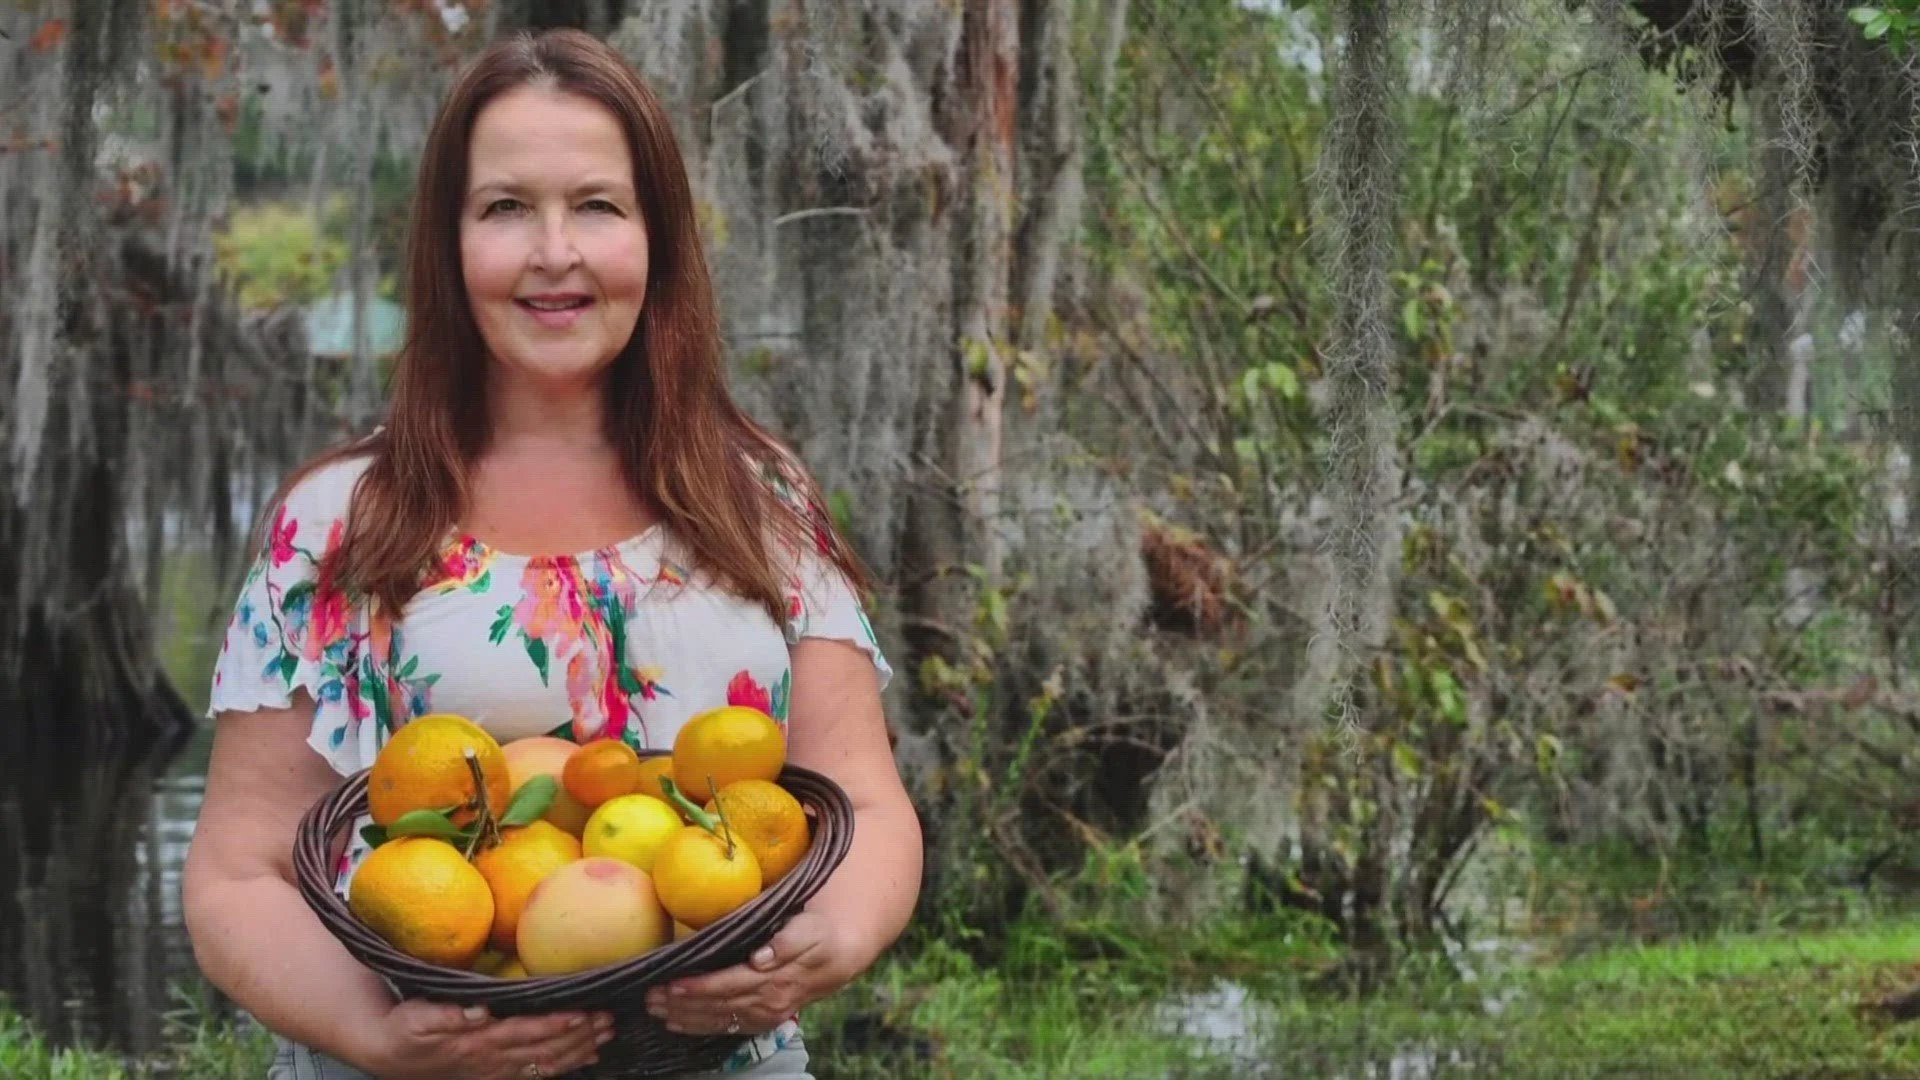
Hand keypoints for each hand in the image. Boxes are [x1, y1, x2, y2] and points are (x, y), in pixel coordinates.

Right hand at [358, 998, 615, 1079]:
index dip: (555, 1025)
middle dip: (578, 1036)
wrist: (391, 1053)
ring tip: (607, 1035)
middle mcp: (493, 1058)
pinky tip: (588, 1056)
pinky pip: (537, 1072)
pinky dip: (564, 1064)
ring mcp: (496, 1069)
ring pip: (545, 1062)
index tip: (583, 1014)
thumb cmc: (407, 1028)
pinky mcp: (497, 1073)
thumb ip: (449, 1015)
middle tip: (609, 1020)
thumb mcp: (419, 1017)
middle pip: (543, 1049)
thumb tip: (479, 1010)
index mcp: (478, 1041)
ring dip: (578, 1050)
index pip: (525, 1032)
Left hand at [644, 910, 858, 1036]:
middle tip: (650, 997)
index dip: (699, 987)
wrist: (836, 957)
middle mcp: (767, 1002)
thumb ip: (787, 942)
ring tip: (654, 1009)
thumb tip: (761, 957)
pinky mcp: (760, 1021)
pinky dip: (698, 1026)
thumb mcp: (808, 929)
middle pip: (717, 1006)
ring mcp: (763, 1016)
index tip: (672, 984)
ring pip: (717, 1019)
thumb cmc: (816, 935)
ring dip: (684, 1017)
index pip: (729, 985)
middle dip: (681, 1004)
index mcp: (776, 979)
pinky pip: (725, 1027)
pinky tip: (675, 1023)